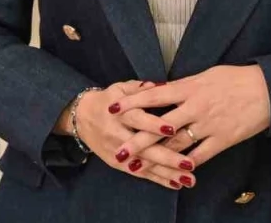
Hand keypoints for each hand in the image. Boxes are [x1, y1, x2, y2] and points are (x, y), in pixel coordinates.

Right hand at [63, 82, 196, 190]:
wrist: (81, 118)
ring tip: (189, 179)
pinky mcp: (118, 165)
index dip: (153, 125)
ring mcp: (117, 153)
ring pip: (144, 165)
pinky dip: (158, 180)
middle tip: (189, 164)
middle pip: (144, 148)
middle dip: (167, 157)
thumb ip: (139, 88)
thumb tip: (158, 85)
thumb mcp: (120, 88)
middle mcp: (117, 135)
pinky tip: (176, 184)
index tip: (173, 129)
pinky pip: (140, 174)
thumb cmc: (107, 100)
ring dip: (167, 174)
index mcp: (119, 113)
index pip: (137, 120)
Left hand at [109, 66, 270, 168]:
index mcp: (189, 87)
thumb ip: (184, 86)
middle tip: (118, 150)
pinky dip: (185, 165)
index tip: (113, 108)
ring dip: (156, 156)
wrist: (268, 89)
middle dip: (137, 139)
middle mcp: (195, 107)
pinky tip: (172, 173)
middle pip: (160, 126)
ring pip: (176, 144)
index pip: (154, 95)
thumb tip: (164, 89)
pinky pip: (200, 156)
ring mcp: (208, 125)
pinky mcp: (222, 140)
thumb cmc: (236, 78)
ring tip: (138, 165)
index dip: (132, 102)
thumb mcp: (207, 74)